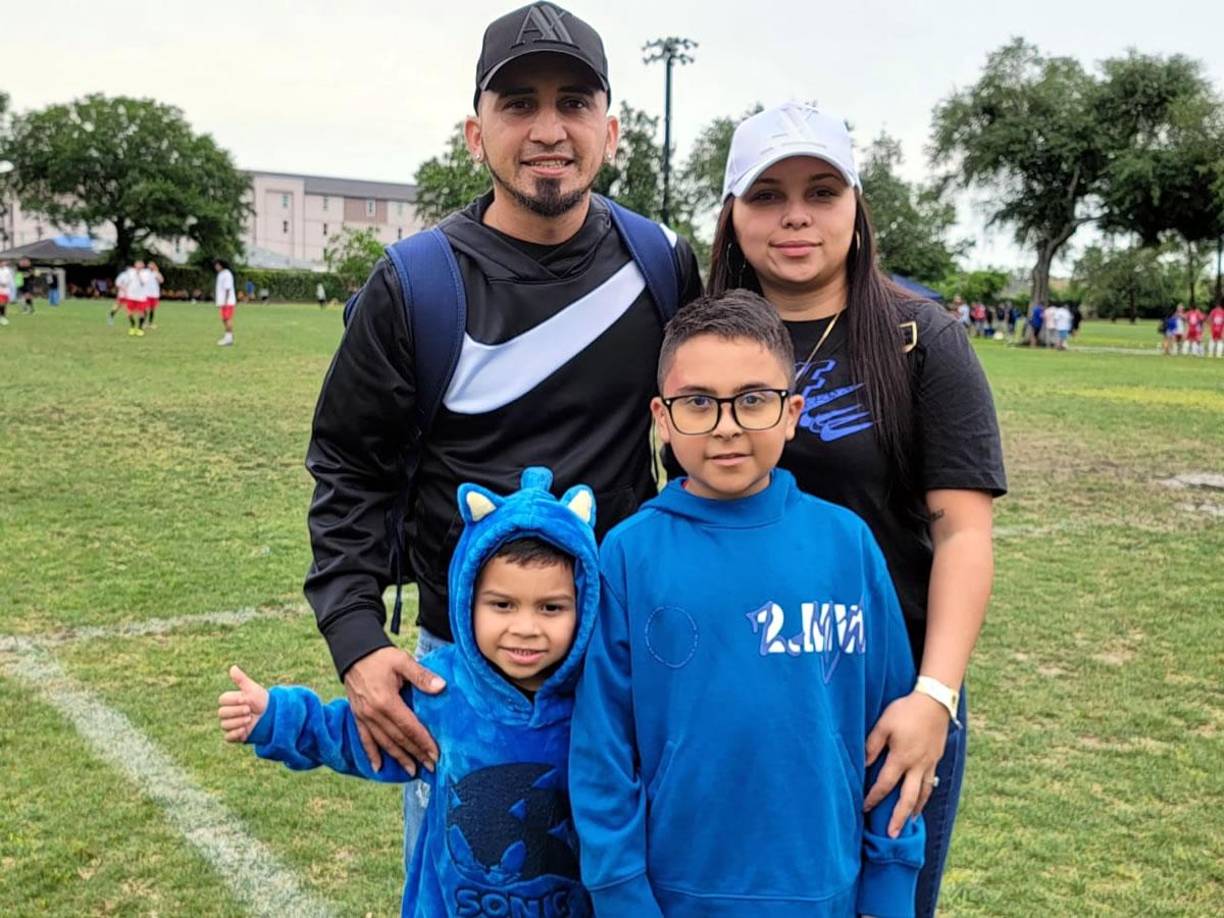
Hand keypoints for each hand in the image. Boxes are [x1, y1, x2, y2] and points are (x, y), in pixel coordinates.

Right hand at [217, 665, 268, 742]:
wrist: (272, 715)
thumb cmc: (261, 700)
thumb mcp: (252, 689)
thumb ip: (241, 680)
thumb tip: (232, 667)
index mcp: (230, 700)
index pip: (222, 700)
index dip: (233, 700)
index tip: (245, 699)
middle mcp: (227, 712)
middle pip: (221, 713)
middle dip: (236, 711)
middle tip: (249, 710)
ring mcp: (230, 724)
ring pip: (224, 725)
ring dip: (238, 722)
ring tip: (250, 719)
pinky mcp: (234, 736)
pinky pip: (228, 737)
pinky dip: (236, 734)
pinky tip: (245, 729)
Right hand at [344, 646, 445, 774]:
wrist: (354, 652)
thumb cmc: (380, 656)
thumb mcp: (402, 661)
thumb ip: (421, 676)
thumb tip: (441, 687)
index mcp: (386, 701)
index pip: (409, 727)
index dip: (423, 742)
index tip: (436, 755)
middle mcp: (374, 713)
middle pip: (398, 739)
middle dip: (415, 754)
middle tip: (430, 767)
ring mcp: (364, 717)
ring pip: (383, 743)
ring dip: (398, 758)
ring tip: (412, 771)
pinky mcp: (357, 716)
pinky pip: (364, 739)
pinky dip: (371, 754)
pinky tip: (377, 767)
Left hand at [863, 691, 950, 836]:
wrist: (935, 701)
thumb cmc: (906, 711)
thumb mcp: (884, 724)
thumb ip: (872, 745)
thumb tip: (863, 764)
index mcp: (901, 758)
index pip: (885, 784)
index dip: (873, 798)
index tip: (864, 808)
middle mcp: (917, 765)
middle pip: (908, 798)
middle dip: (899, 817)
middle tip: (893, 835)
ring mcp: (929, 763)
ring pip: (923, 793)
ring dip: (915, 810)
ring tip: (910, 822)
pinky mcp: (937, 758)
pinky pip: (932, 782)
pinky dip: (926, 794)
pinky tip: (922, 799)